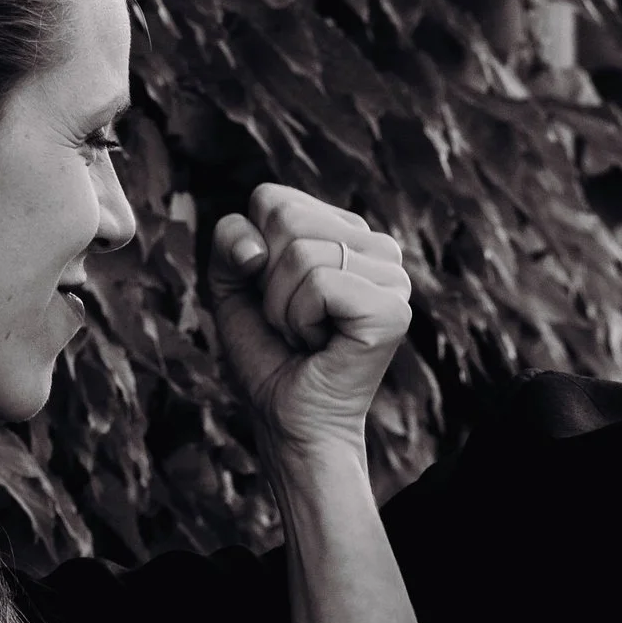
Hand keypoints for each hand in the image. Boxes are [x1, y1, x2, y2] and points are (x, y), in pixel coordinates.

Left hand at [210, 181, 410, 457]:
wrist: (291, 422)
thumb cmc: (268, 359)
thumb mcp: (233, 288)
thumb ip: (229, 242)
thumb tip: (254, 246)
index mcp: (346, 232)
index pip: (273, 199)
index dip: (252, 254)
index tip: (275, 298)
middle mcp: (377, 247)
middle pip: (286, 217)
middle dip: (267, 280)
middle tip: (290, 322)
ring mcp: (392, 276)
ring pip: (301, 253)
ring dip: (282, 308)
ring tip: (305, 337)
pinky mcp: (392, 308)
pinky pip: (319, 283)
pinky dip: (300, 321)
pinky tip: (320, 345)